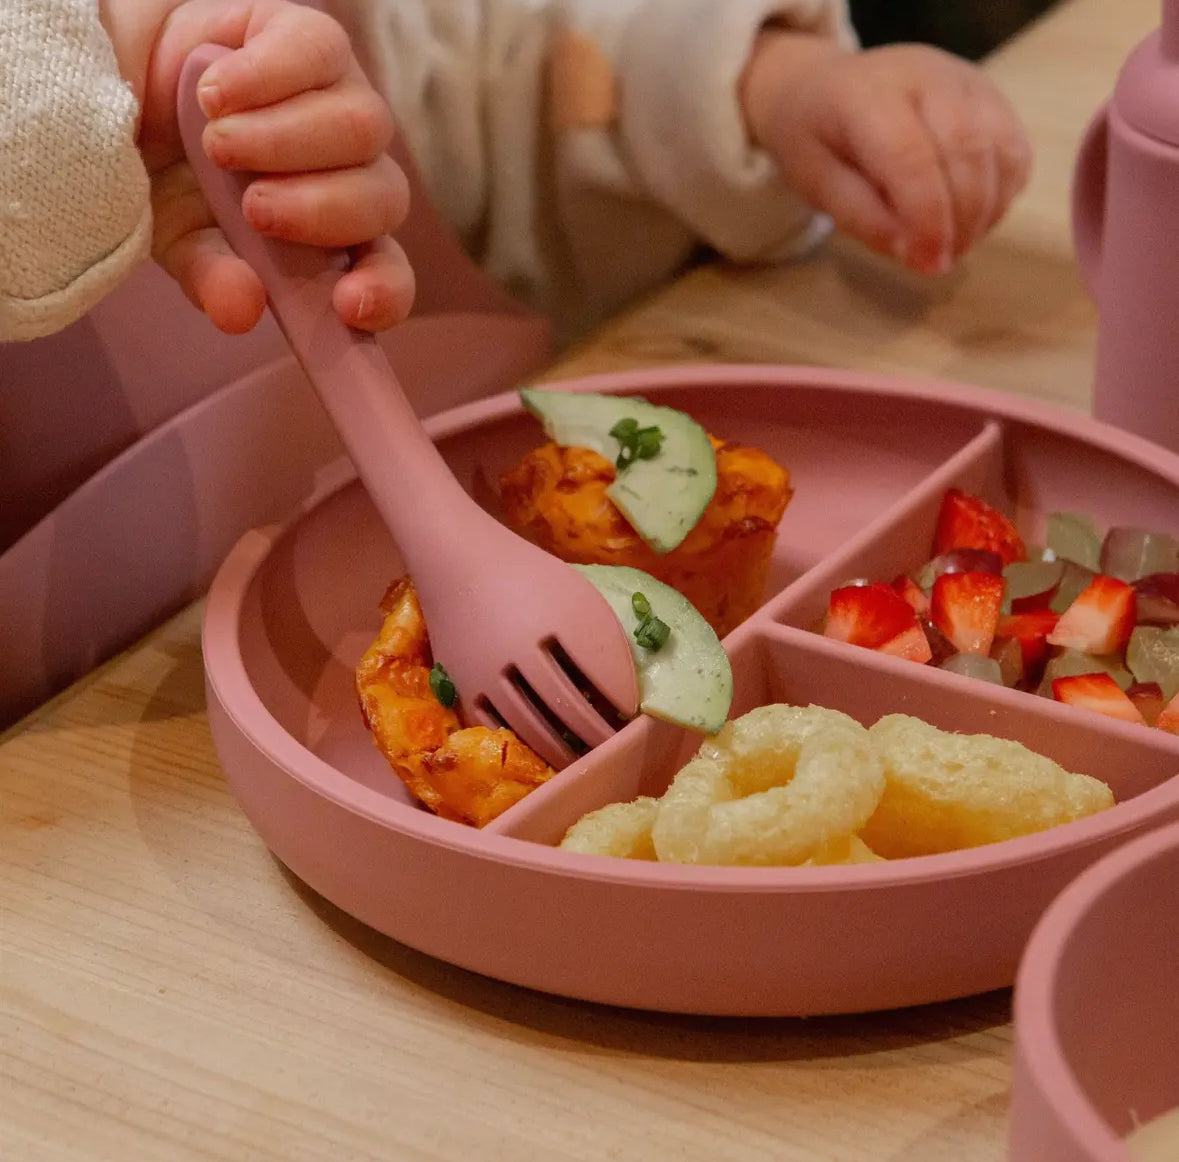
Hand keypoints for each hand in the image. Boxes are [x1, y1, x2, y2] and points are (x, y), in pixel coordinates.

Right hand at [100, 0, 413, 333]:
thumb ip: (211, 275)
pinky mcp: (312, 42)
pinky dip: (264, 78)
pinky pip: (318, 54)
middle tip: (254, 209)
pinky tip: (214, 95)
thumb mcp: (177, 236)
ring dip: (287, 142)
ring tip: (218, 147)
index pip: (389, 275)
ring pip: (363, 128)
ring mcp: (341, 103)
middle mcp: (353, 174)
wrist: (118, 86)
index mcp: (334, 240)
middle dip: (320, 210)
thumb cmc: (166, 175)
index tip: (347, 303)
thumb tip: (240, 312)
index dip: (382, 292)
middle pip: (385, 199)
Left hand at [741, 35, 1032, 274]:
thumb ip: (861, 216)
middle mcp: (928, 75)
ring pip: (1001, 152)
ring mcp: (968, 81)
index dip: (927, 219)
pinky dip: (1000, 197)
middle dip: (960, 222)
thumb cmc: (817, 140)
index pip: (912, 158)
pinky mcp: (993, 97)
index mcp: (870, 95)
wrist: (829, 88)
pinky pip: (1015, 153)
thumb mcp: (816, 182)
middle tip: (939, 263)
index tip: (928, 264)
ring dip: (984, 213)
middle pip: (967, 152)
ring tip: (951, 246)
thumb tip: (913, 252)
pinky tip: (969, 220)